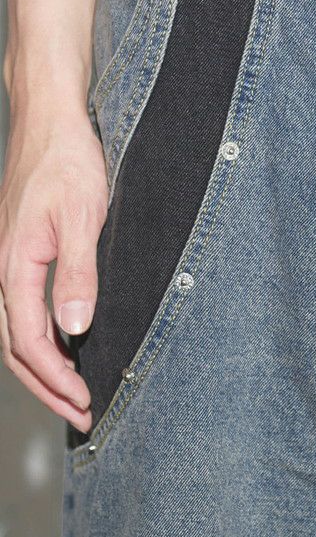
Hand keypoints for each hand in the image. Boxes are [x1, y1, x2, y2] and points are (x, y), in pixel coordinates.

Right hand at [0, 89, 106, 431]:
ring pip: (16, 332)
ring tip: (73, 393)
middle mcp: (4, 270)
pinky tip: (66, 346)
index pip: (30, 342)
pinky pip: (23, 310)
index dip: (57, 378)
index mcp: (15, 267)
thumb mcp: (84, 218)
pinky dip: (41, 340)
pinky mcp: (20, 255)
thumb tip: (75, 328)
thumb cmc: (67, 163)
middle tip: (81, 414)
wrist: (50, 122)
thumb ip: (78, 275)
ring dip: (44, 368)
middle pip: (17, 348)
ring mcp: (9, 263)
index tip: (86, 400)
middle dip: (47, 387)